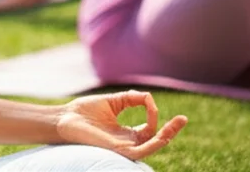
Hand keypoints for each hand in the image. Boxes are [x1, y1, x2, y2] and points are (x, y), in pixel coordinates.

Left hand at [57, 91, 187, 160]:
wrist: (66, 118)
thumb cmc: (84, 111)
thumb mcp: (114, 101)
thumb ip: (132, 98)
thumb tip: (150, 98)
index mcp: (126, 133)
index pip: (149, 130)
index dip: (155, 116)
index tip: (149, 101)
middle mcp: (127, 143)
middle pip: (156, 140)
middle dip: (171, 131)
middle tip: (184, 119)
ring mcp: (123, 148)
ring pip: (152, 147)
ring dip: (167, 136)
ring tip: (177, 124)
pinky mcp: (118, 151)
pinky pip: (140, 151)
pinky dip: (153, 143)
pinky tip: (160, 133)